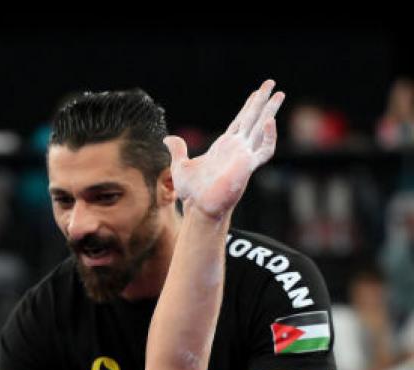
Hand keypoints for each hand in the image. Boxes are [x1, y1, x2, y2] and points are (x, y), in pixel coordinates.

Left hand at [165, 80, 283, 218]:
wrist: (199, 208)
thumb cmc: (192, 192)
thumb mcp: (180, 166)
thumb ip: (178, 150)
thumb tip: (167, 139)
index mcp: (223, 146)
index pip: (240, 121)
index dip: (248, 106)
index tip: (256, 92)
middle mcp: (237, 148)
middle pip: (253, 119)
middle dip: (263, 101)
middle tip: (272, 83)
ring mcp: (244, 156)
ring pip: (262, 128)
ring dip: (270, 110)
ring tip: (280, 93)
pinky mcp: (248, 166)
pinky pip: (264, 150)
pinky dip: (268, 136)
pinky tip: (269, 121)